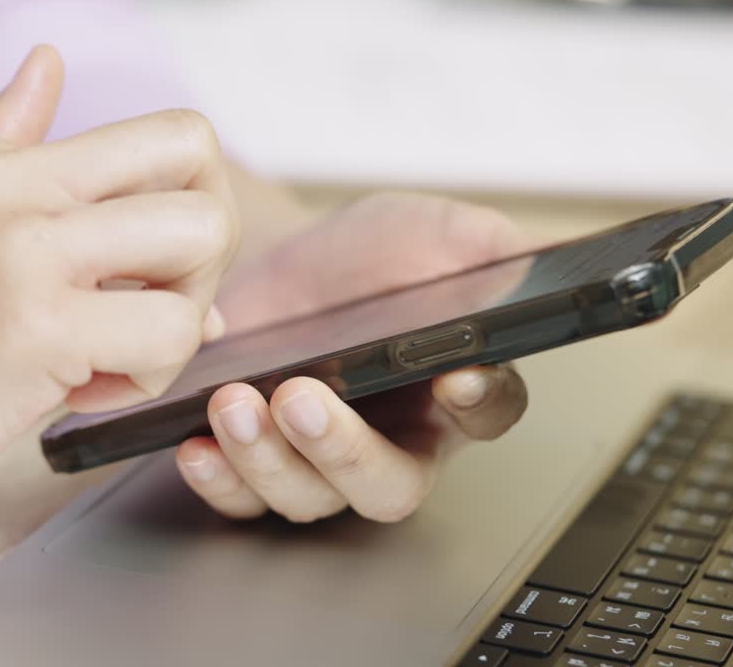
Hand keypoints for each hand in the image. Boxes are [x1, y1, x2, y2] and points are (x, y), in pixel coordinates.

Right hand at [0, 47, 238, 542]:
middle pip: (198, 161)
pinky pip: (168, 334)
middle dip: (205, 248)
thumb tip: (46, 62)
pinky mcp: (34, 329)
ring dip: (182, 314)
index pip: (160, 132)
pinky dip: (145, 377)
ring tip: (117, 354)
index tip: (149, 263)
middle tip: (154, 306)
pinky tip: (80, 394)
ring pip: (201, 239)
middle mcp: (9, 185)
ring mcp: (23, 251)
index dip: (187, 199)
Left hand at [175, 192, 529, 522]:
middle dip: (343, 452)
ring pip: (309, 498)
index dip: (478, 400)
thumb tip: (536, 258)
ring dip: (268, 460)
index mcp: (454, 388)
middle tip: (303, 399)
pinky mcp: (259, 462)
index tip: (455, 376)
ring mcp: (322, 461)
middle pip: (388, 485)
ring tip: (234, 402)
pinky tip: (196, 446)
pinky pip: (244, 500)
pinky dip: (219, 481)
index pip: (490, 409)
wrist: (276, 266)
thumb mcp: (427, 232)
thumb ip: (483, 246)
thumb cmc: (366, 258)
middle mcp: (395, 439)